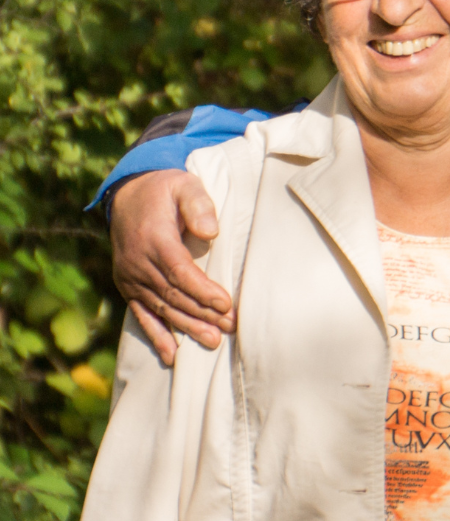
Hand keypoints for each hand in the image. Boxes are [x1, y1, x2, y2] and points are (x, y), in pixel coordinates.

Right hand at [110, 169, 233, 364]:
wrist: (129, 194)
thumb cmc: (165, 190)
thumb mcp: (184, 185)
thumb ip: (197, 204)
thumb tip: (210, 231)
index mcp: (154, 239)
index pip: (180, 272)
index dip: (203, 291)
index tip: (226, 304)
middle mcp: (138, 262)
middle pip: (174, 295)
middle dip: (203, 313)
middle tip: (230, 326)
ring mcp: (131, 277)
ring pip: (162, 308)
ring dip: (187, 327)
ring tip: (213, 341)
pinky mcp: (128, 286)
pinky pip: (141, 314)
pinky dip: (156, 336)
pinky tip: (172, 356)